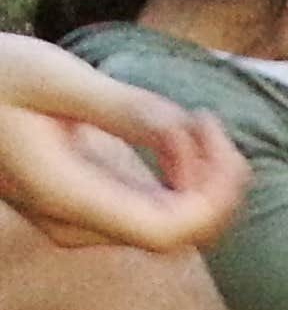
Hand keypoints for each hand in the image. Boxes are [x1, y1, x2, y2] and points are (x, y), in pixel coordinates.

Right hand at [0, 37, 246, 251]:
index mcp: (65, 197)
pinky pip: (157, 209)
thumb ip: (121, 108)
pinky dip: (184, 177)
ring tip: (199, 120)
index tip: (207, 129)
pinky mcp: (90, 208)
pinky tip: (182, 132)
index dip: (213, 194)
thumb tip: (185, 134)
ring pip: (175, 224)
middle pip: (182, 233)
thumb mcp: (49, 76)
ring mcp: (82, 223)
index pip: (169, 232)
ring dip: (205, 178)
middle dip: (217, 182)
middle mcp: (77, 225)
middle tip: (208, 119)